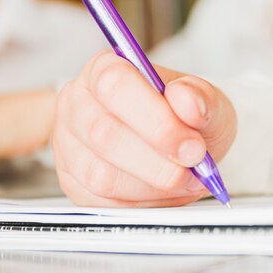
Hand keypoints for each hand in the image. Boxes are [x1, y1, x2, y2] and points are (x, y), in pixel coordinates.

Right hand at [53, 51, 236, 206]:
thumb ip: (199, 97)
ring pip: (101, 174)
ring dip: (151, 184)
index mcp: (103, 69)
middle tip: (194, 166)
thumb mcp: (203, 99)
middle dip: (157, 159)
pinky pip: (102, 201)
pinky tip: (163, 191)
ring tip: (184, 180)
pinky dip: (141, 202)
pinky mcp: (72, 181)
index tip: (192, 144)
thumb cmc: (182, 116)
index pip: (115, 86)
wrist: (177, 143)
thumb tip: (188, 102)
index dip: (155, 119)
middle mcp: (77, 103)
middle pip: (104, 134)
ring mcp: (68, 143)